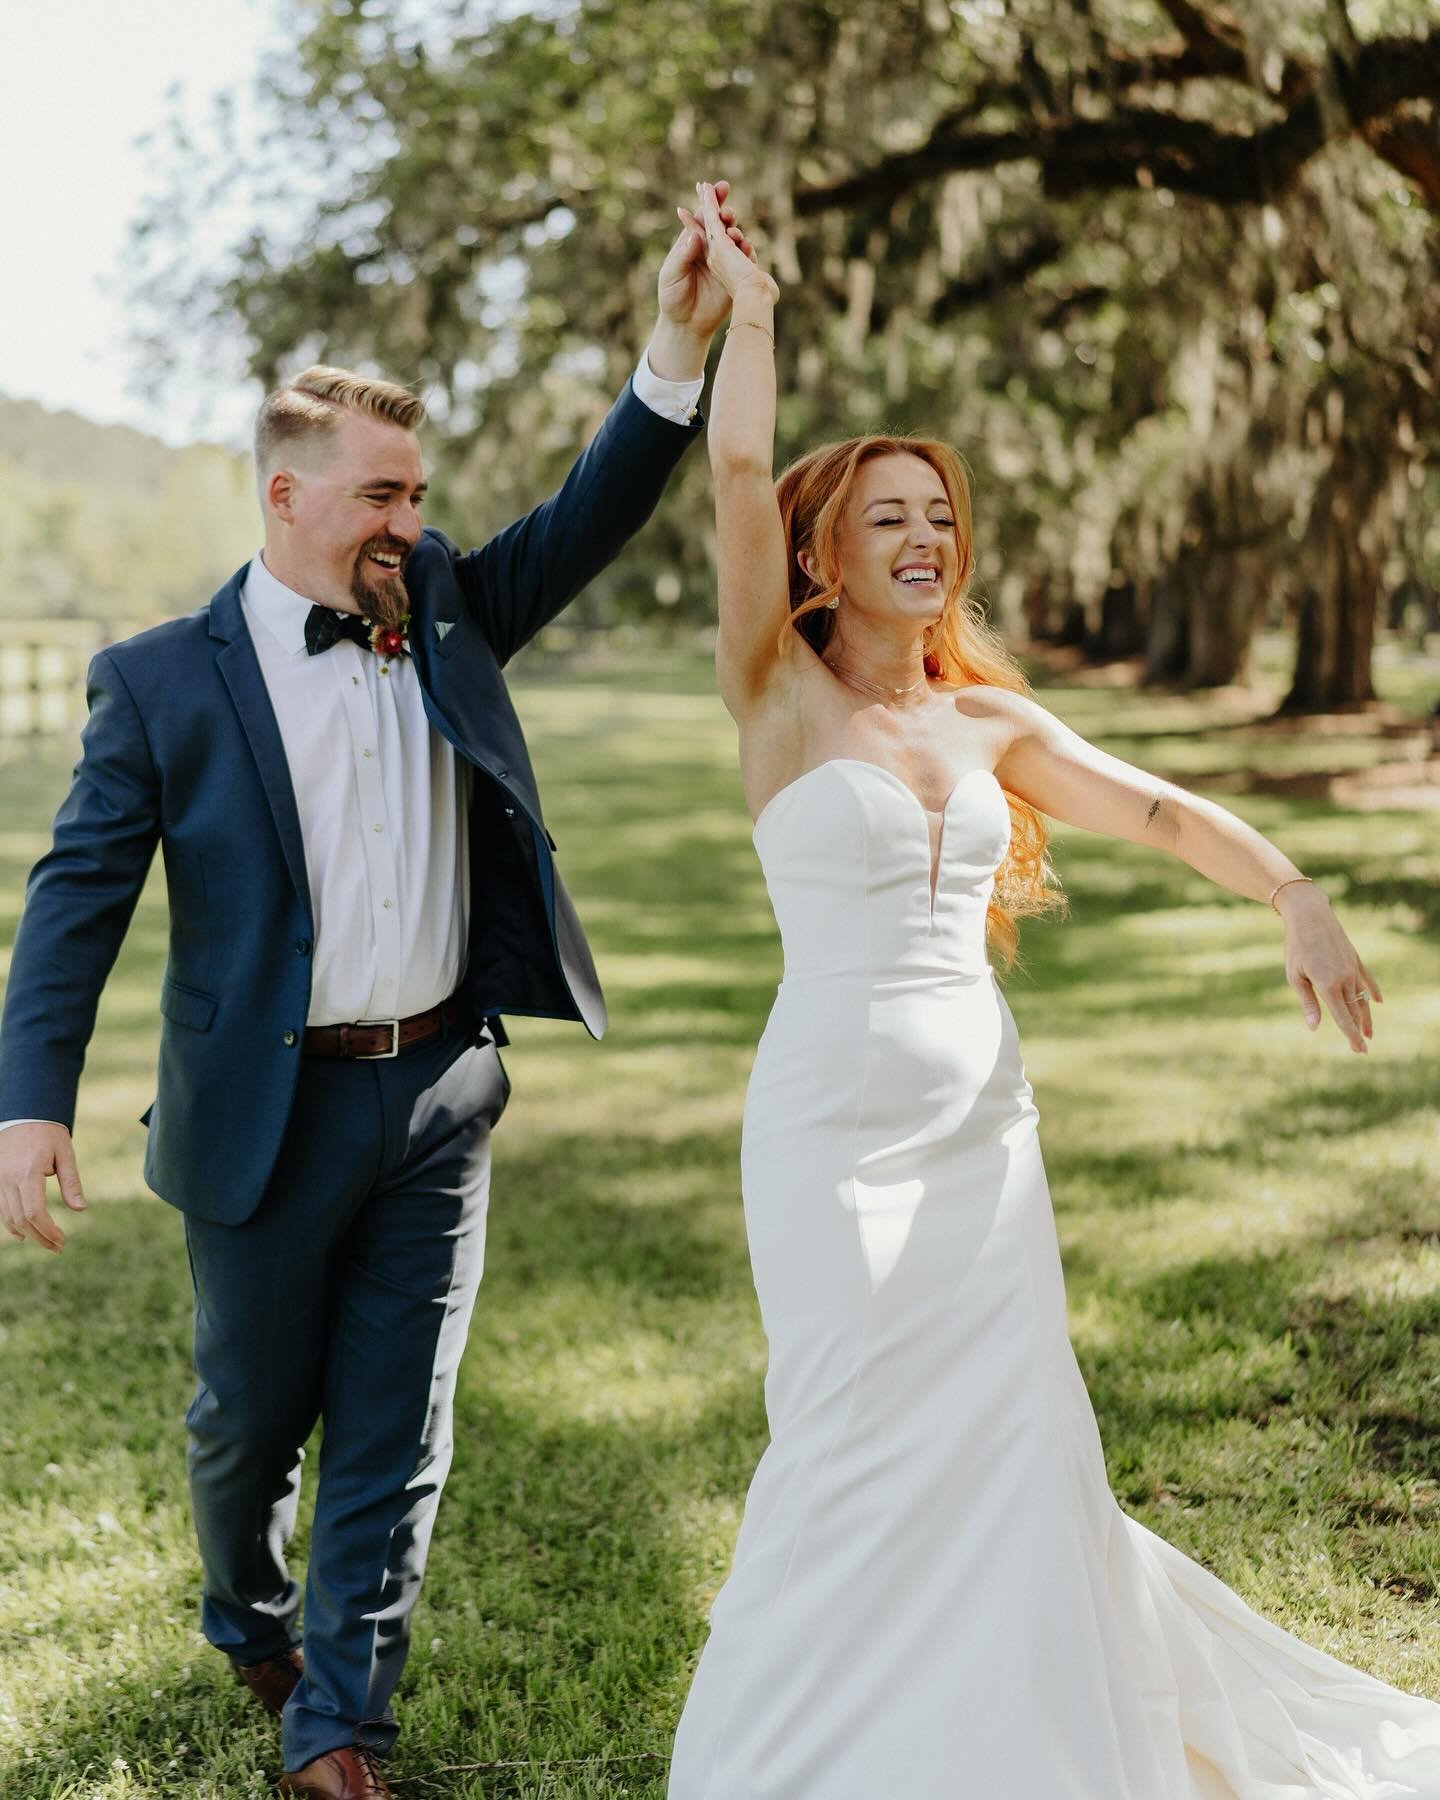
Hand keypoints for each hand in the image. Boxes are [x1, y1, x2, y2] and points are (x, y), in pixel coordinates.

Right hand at [0, 1121, 86, 1251]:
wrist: (24, 1115)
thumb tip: (81, 1209)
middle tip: (58, 1247)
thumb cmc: (49, 1134)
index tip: (62, 1240)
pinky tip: (23, 1234)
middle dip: (39, 1237)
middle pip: (20, 1219)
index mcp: (28, 1172)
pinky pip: (0, 1209)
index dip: (47, 1231)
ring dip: (26, 1234)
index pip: (34, 1212)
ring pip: (8, 1217)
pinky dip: (11, 1224)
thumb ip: (72, 1182)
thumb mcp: (66, 1154)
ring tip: (47, 1243)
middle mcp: (8, 1179)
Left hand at [657, 178, 760, 344]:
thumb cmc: (672, 299)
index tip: (713, 187)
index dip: (708, 201)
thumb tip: (695, 234)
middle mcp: (710, 249)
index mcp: (692, 244)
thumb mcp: (671, 275)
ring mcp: (724, 262)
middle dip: (725, 213)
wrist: (685, 326)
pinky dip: (746, 251)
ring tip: (733, 234)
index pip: (701, 218)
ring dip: (736, 232)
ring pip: (734, 239)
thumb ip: (682, 255)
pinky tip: (745, 248)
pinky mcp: (735, 277)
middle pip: (720, 224)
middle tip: (728, 212)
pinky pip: (744, 260)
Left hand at [1278, 886, 1382, 1052]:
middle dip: (1359, 1031)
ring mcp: (1352, 968)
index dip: (1351, 1036)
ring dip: (1366, 1016)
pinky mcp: (1355, 959)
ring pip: (1362, 998)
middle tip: (1362, 1049)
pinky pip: (1367, 980)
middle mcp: (1345, 979)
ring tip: (1369, 1033)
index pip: (1343, 1018)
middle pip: (1355, 1011)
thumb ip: (1308, 1002)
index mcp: (1328, 986)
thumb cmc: (1296, 947)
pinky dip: (1373, 992)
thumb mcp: (1295, 976)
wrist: (1309, 916)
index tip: (1359, 1050)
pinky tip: (1378, 1002)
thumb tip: (1314, 1027)